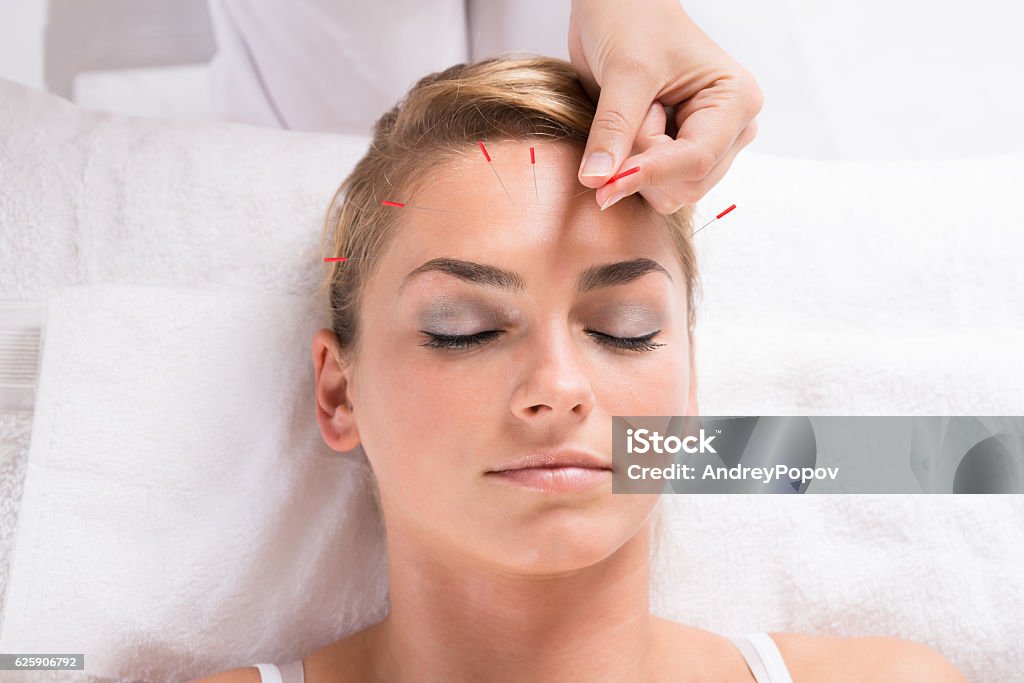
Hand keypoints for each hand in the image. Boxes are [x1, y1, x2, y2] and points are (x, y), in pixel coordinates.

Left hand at [568, 0, 763, 213]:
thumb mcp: (624, 72)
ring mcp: (710, 144)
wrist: (618, 5)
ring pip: (671, 192)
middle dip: (644, 162)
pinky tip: (634, 128)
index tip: (604, 187)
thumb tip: (598, 181)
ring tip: (634, 114)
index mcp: (736, 101)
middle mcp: (732, 129)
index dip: (649, 175)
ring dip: (638, 164)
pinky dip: (634, 168)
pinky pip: (657, 186)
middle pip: (685, 186)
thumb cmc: (632, 19)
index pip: (695, 160)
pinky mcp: (683, 153)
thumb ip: (613, 129)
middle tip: (629, 115)